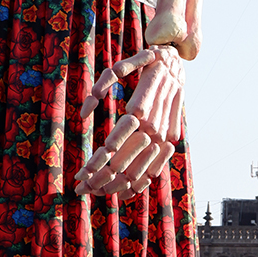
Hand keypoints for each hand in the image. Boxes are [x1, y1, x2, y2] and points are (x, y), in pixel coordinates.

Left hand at [75, 47, 183, 198]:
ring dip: (118, 184)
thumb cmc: (144, 63)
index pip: (115, 143)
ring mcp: (164, 135)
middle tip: (82, 187)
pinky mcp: (171, 139)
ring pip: (140, 169)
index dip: (99, 160)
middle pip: (125, 161)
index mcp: (140, 109)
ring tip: (96, 192)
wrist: (176, 64)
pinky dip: (140, 183)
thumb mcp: (123, 66)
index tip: (84, 172)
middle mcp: (153, 125)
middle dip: (103, 177)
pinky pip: (156, 167)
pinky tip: (123, 193)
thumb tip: (86, 108)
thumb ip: (104, 83)